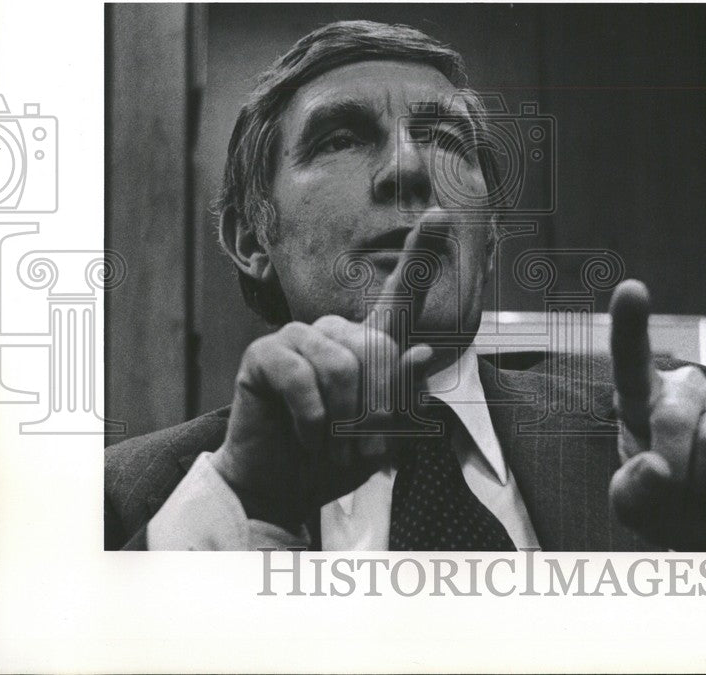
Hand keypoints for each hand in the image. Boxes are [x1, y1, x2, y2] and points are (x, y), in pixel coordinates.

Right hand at [209, 220, 437, 528]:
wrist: (285, 490)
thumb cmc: (337, 459)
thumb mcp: (384, 437)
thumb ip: (404, 398)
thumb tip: (419, 353)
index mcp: (371, 345)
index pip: (402, 294)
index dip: (421, 255)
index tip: (440, 216)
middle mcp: (337, 332)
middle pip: (379, 351)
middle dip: (376, 411)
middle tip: (362, 452)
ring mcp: (299, 338)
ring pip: (342, 365)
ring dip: (343, 422)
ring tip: (332, 448)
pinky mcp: (265, 354)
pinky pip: (302, 377)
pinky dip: (312, 421)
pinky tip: (305, 436)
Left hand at [607, 279, 705, 549]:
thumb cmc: (666, 506)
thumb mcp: (632, 506)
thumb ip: (632, 489)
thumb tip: (660, 466)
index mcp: (642, 399)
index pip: (631, 358)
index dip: (630, 323)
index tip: (632, 290)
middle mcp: (686, 387)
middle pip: (670, 416)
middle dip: (672, 472)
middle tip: (679, 497)